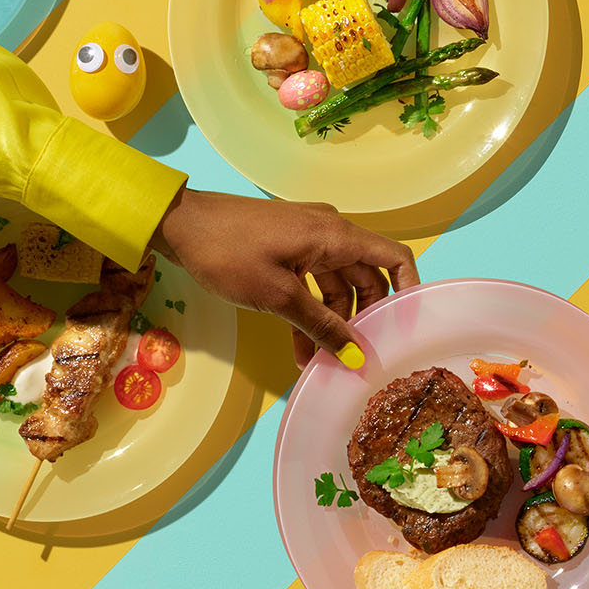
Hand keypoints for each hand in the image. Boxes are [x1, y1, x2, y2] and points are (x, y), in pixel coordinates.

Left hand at [152, 190, 417, 367]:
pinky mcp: (287, 247)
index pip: (394, 257)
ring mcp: (308, 238)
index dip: (409, 290)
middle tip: (356, 356)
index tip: (406, 327)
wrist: (179, 225)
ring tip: (320, 363)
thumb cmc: (229, 253)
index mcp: (336, 235)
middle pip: (366, 277)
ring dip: (332, 322)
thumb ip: (321, 326)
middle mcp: (330, 232)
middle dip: (364, 318)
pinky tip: (300, 347)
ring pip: (337, 285)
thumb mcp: (278, 296)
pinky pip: (312, 281)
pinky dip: (310, 311)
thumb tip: (356, 357)